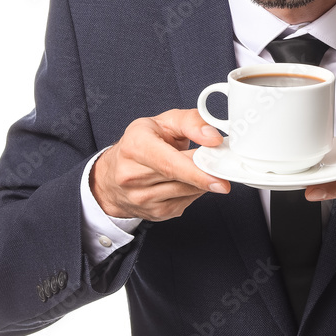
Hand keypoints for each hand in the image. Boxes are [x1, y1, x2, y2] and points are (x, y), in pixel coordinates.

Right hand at [91, 109, 229, 220]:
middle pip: (181, 179)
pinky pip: (186, 203)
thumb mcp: (164, 121)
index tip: (220, 176)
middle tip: (222, 163)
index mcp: (135, 146)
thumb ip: (192, 122)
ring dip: (202, 181)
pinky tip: (188, 180)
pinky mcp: (154, 213)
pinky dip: (194, 191)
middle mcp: (132, 175)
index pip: (170, 164)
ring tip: (200, 166)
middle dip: (206, 171)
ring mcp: (142, 199)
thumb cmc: (141, 142)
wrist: (113, 174)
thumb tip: (213, 138)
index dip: (198, 172)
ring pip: (187, 193)